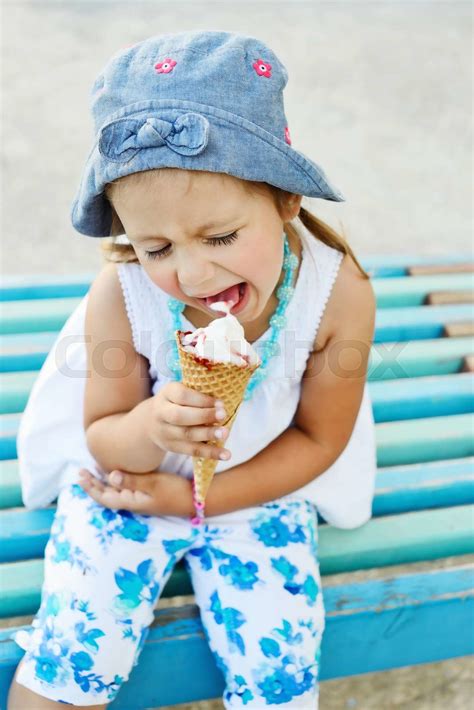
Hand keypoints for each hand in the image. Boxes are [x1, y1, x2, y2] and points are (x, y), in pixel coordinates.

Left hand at [77, 467, 193, 516]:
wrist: (196, 500)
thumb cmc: (175, 490)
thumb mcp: (153, 483)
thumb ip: (132, 480)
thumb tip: (110, 477)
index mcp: (131, 501)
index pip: (104, 497)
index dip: (91, 488)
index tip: (80, 476)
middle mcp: (133, 502)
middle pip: (107, 496)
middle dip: (93, 484)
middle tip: (81, 472)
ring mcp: (140, 499)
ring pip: (115, 492)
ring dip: (103, 483)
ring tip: (93, 472)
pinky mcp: (148, 495)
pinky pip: (125, 489)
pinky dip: (116, 481)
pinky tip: (116, 474)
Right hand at [147, 381, 231, 462]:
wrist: (150, 422)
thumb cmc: (176, 402)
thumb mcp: (180, 391)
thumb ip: (197, 393)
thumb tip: (222, 403)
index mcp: (167, 394)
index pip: (182, 395)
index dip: (202, 400)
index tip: (220, 403)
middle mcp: (162, 413)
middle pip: (180, 416)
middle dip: (203, 416)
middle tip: (223, 415)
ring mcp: (166, 432)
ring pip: (187, 435)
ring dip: (208, 435)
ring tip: (225, 433)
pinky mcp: (173, 447)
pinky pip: (192, 451)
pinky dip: (210, 453)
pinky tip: (226, 454)